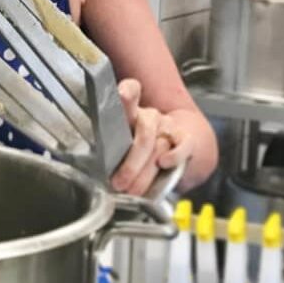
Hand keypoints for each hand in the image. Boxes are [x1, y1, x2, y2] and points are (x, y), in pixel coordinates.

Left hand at [110, 78, 193, 195]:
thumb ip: (111, 153)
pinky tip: (164, 164)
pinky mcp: (185, 139)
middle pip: (144, 134)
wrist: (170, 155)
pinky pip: (182, 147)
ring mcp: (168, 127)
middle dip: (131, 164)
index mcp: (129, 113)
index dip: (128, 94)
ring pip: (159, 147)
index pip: (130, 93)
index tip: (123, 93)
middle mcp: (150, 117)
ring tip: (133, 190)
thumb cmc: (136, 152)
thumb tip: (98, 172)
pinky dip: (174, 157)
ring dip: (146, 173)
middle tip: (120, 183)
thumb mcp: (119, 149)